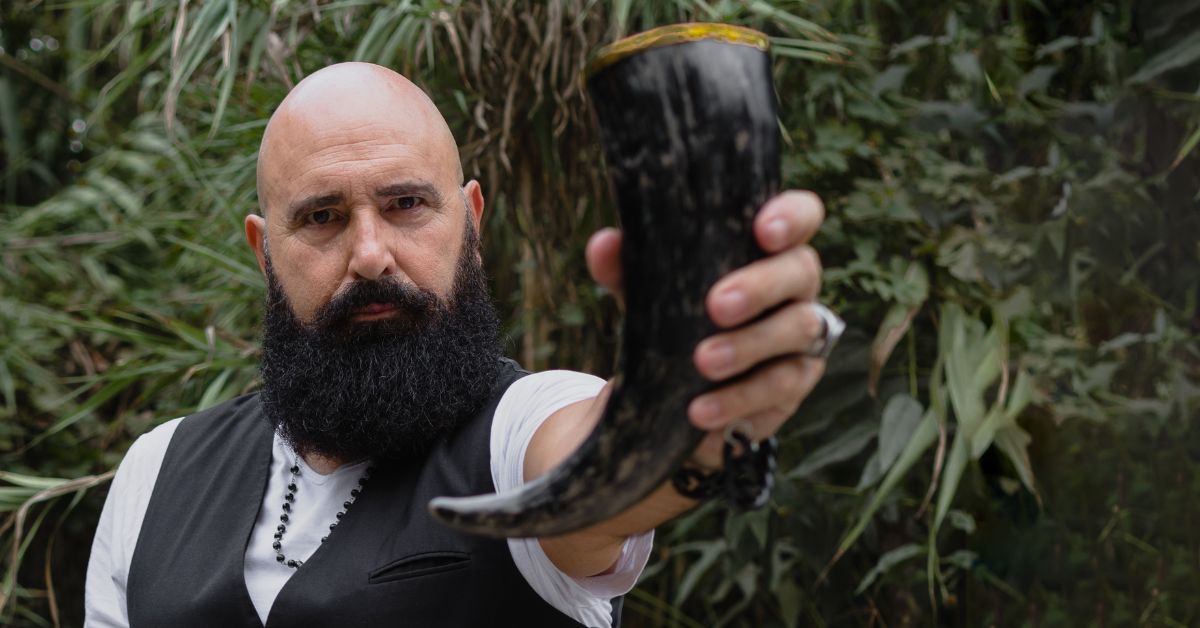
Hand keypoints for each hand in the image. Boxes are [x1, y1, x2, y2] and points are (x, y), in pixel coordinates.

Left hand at [586, 190, 829, 469]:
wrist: (680, 391)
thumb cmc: (678, 317)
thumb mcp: (651, 293)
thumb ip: (629, 268)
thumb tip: (603, 245)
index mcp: (768, 248)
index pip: (801, 215)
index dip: (792, 216)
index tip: (763, 230)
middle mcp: (796, 286)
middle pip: (800, 271)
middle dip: (760, 287)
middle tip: (716, 306)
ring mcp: (803, 336)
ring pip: (798, 330)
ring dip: (749, 347)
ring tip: (703, 362)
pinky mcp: (796, 384)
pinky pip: (780, 388)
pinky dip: (738, 399)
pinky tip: (701, 410)